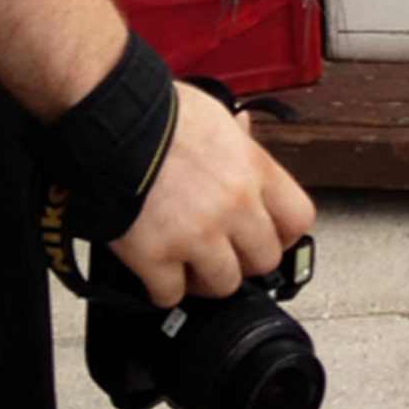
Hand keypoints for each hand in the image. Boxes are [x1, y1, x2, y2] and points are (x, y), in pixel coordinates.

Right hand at [107, 85, 316, 306]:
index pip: (298, 219)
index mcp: (254, 169)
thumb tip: (245, 131)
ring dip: (205, 278)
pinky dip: (161, 289)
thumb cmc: (159, 112)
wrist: (110, 121)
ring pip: (222, 285)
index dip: (283, 232)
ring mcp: (196, 235)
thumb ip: (237, 137)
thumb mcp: (215, 115)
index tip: (267, 234)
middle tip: (223, 249)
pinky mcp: (155, 256)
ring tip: (188, 261)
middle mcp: (234, 206)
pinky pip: (170, 296)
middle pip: (264, 260)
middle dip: (243, 258)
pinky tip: (155, 269)